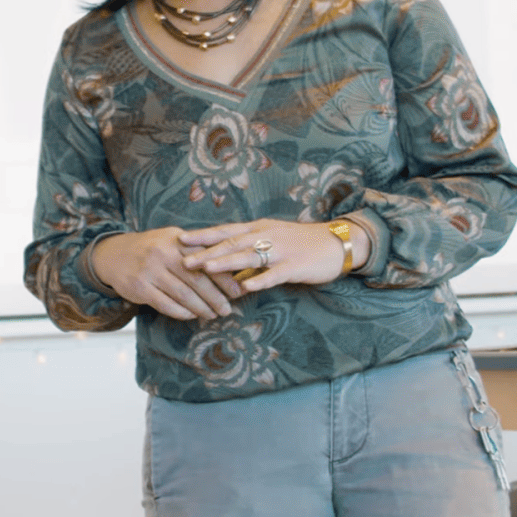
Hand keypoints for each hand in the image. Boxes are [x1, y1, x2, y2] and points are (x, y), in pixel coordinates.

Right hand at [89, 228, 246, 321]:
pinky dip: (181, 312)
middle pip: (197, 280)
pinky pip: (166, 304)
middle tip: (228, 310)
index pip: (206, 260)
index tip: (238, 292)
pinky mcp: (139, 287)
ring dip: (201, 308)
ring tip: (212, 316)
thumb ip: (196, 251)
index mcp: (176, 240)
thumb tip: (229, 269)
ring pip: (183, 295)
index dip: (224, 278)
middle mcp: (163, 253)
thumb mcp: (172, 240)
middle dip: (216, 298)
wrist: (113, 254)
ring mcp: (150, 270)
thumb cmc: (151, 249)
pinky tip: (191, 316)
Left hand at [178, 219, 367, 292]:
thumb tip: (222, 255)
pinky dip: (260, 280)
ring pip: (249, 256)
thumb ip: (249, 245)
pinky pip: (275, 274)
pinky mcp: (295, 266)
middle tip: (183, 259)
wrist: (337, 242)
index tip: (179, 238)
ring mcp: (280, 250)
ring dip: (226, 262)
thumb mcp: (272, 237)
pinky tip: (246, 287)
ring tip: (206, 269)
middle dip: (206, 251)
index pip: (225, 230)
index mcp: (258, 228)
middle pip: (231, 242)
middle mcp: (266, 236)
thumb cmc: (301, 242)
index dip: (202, 235)